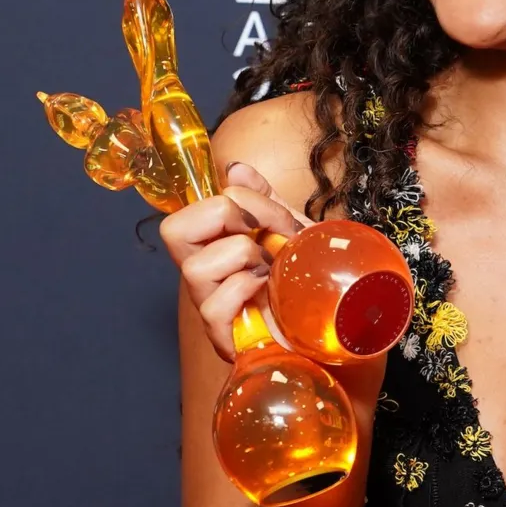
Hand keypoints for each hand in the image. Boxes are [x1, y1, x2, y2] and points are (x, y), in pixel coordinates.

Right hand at [159, 162, 306, 361]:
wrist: (331, 328)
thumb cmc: (306, 280)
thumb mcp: (290, 229)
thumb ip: (263, 198)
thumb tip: (235, 168)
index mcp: (215, 244)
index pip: (188, 209)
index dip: (235, 199)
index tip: (276, 217)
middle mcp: (204, 274)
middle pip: (174, 230)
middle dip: (227, 218)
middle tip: (262, 236)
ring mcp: (210, 305)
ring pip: (195, 268)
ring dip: (244, 259)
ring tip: (270, 271)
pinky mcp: (223, 338)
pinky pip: (213, 307)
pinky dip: (246, 292)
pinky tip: (267, 295)